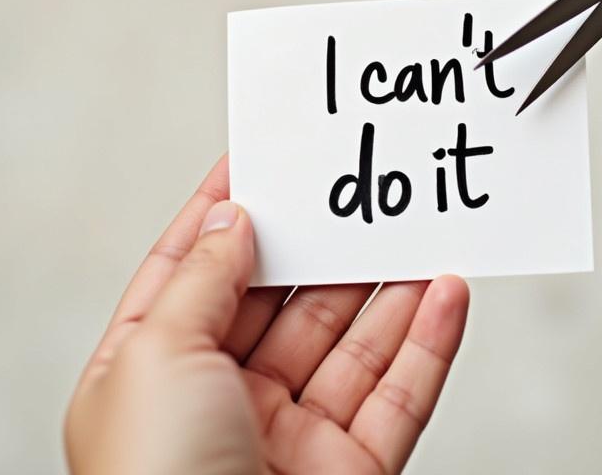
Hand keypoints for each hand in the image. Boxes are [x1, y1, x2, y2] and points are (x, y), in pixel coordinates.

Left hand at [64, 154, 469, 474]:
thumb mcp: (155, 357)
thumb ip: (202, 279)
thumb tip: (236, 218)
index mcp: (153, 372)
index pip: (192, 271)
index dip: (226, 211)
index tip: (262, 158)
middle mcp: (220, 400)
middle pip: (283, 301)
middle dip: (324, 244)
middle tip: (361, 187)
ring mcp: (289, 437)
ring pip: (352, 342)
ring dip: (389, 285)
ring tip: (420, 228)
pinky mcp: (353, 471)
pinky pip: (400, 395)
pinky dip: (431, 343)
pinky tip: (448, 294)